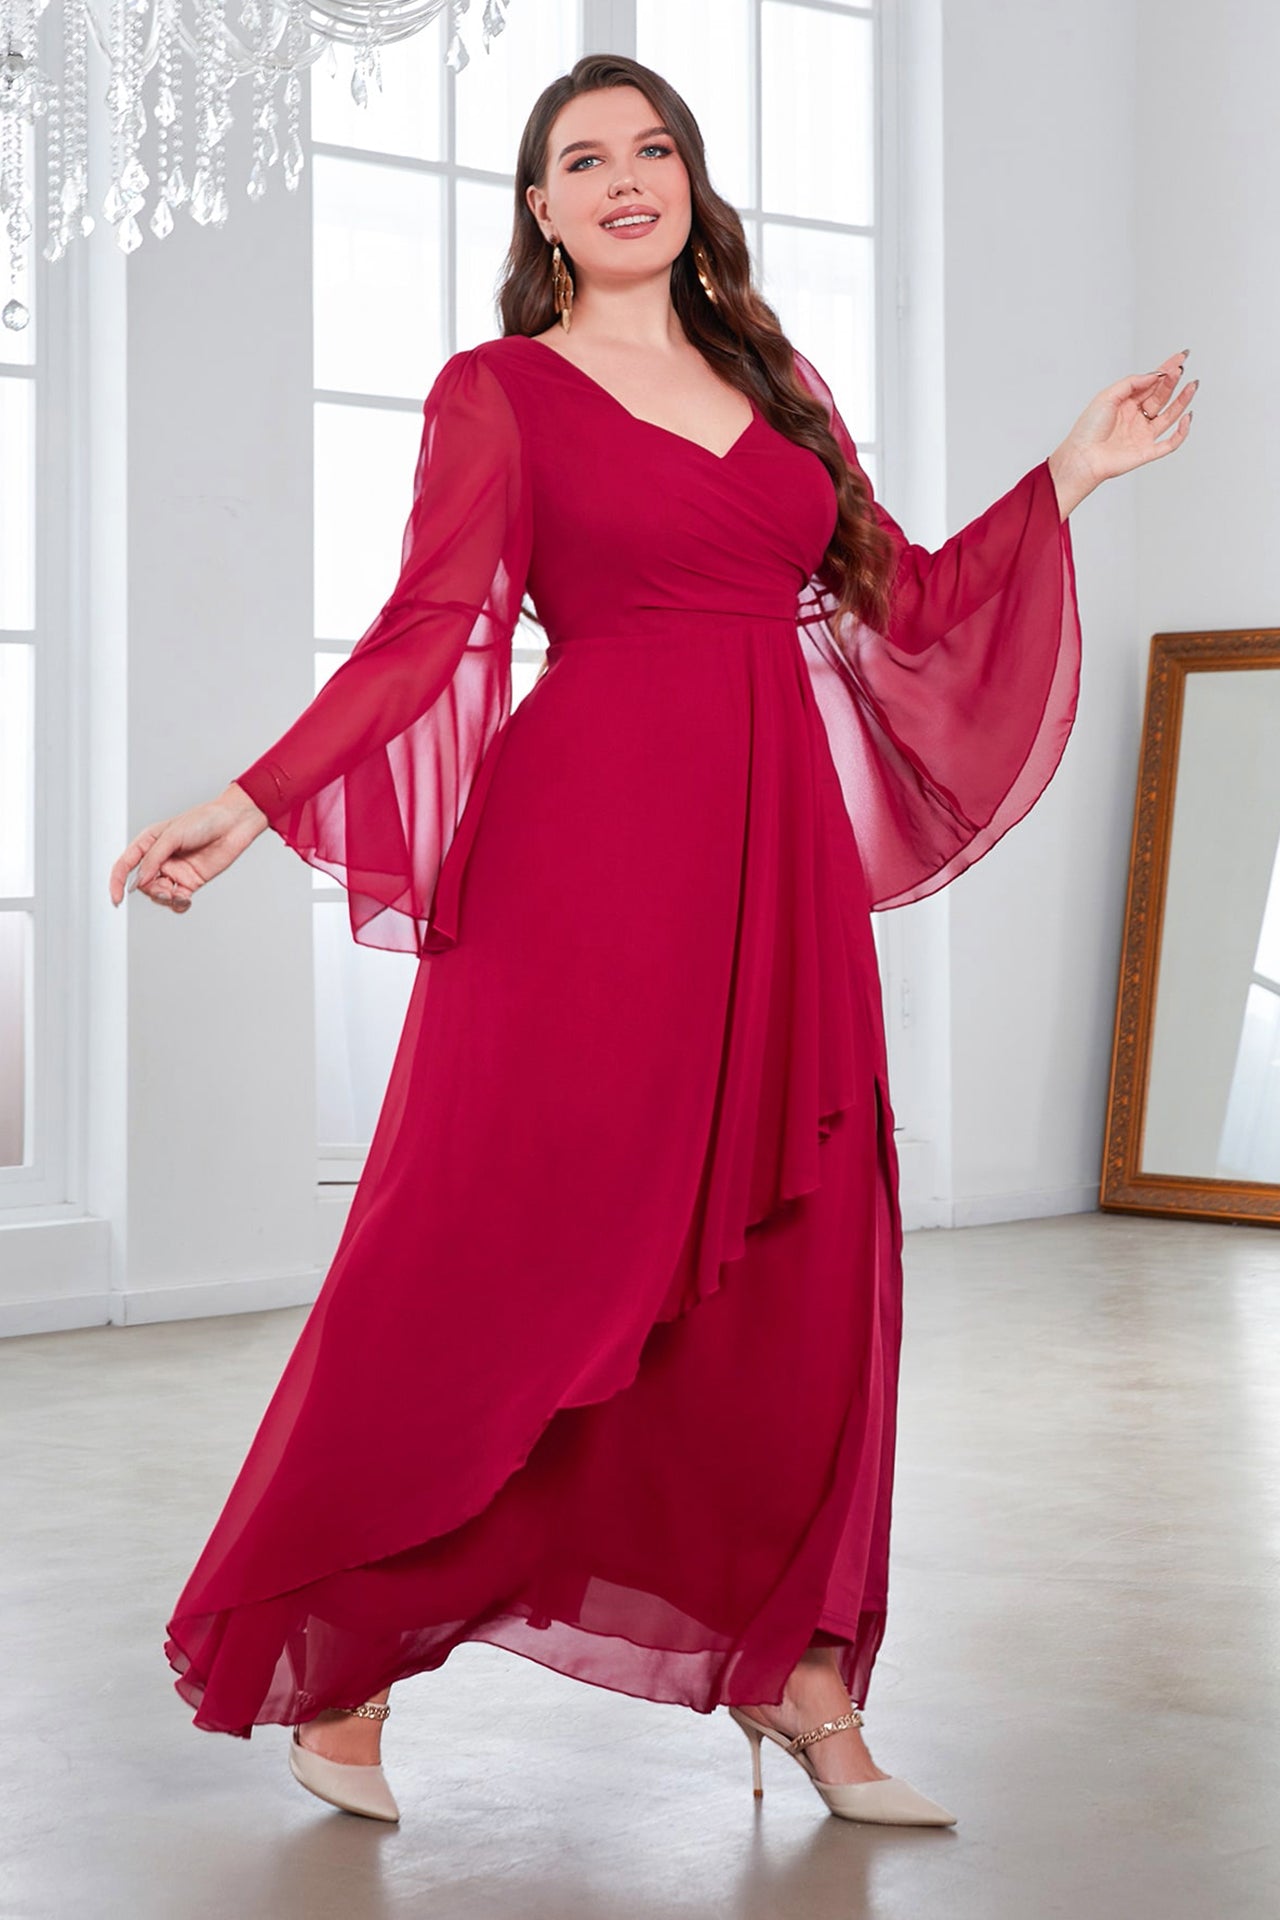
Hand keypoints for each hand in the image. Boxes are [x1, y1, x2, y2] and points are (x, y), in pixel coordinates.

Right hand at [108, 782, 268, 915]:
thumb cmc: (203, 820)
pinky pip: (178, 900)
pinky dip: (179, 904)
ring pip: (159, 894)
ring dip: (164, 898)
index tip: (117, 899)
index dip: (117, 882)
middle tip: (164, 889)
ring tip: (176, 894)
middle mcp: (160, 859)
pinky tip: (185, 900)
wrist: (233, 824)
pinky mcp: (191, 882)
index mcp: (149, 843)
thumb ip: (154, 858)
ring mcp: (175, 871)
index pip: (125, 865)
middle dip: (151, 890)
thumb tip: (139, 881)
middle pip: (143, 884)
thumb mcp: (172, 835)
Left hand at [1048, 347, 1196, 515]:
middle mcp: (1136, 418)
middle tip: (1180, 369)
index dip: (1166, 370)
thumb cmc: (1088, 429)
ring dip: (1182, 400)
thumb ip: (1130, 383)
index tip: (1181, 357)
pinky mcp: (1147, 452)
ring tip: (1192, 385)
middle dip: (1172, 381)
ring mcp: (1143, 435)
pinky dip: (1181, 432)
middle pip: (1161, 396)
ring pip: (1170, 415)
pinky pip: (1170, 443)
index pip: (1151, 383)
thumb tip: (1154, 374)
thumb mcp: (1107, 396)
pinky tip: (1187, 416)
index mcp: (1126, 404)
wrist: (1082, 457)